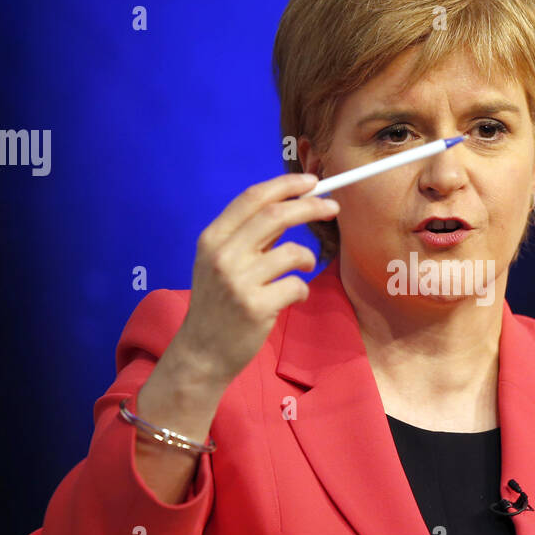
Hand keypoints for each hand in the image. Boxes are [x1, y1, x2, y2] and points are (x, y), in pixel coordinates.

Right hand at [172, 171, 338, 383]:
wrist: (202, 353)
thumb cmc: (217, 304)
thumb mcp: (219, 263)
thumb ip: (249, 237)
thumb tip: (291, 207)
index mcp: (212, 238)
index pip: (252, 198)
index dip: (285, 185)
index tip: (311, 181)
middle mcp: (222, 255)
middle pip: (276, 215)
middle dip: (311, 207)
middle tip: (333, 207)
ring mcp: (239, 281)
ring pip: (293, 252)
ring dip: (308, 257)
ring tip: (303, 268)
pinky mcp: (256, 307)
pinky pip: (297, 285)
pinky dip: (301, 290)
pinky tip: (290, 298)